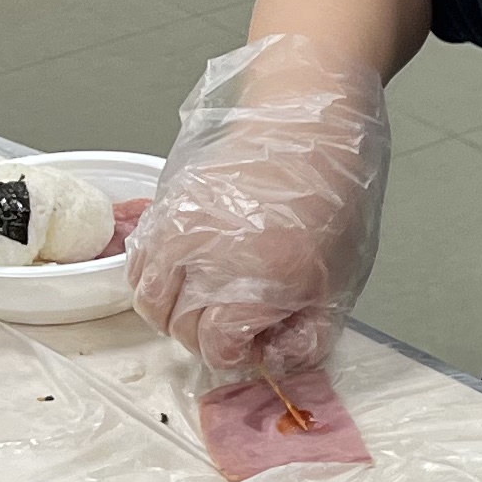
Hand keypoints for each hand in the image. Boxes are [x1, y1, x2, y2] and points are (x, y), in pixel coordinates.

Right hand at [128, 36, 390, 381]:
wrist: (310, 120)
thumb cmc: (338, 196)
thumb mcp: (343, 279)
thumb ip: (310, 331)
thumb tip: (276, 362)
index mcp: (260, 278)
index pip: (217, 345)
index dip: (236, 354)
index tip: (253, 344)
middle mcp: (210, 255)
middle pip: (181, 327)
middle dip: (207, 338)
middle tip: (234, 327)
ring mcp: (180, 228)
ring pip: (148, 300)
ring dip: (172, 315)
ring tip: (205, 307)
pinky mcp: (165, 204)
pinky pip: (138, 261)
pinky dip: (151, 281)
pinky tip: (181, 279)